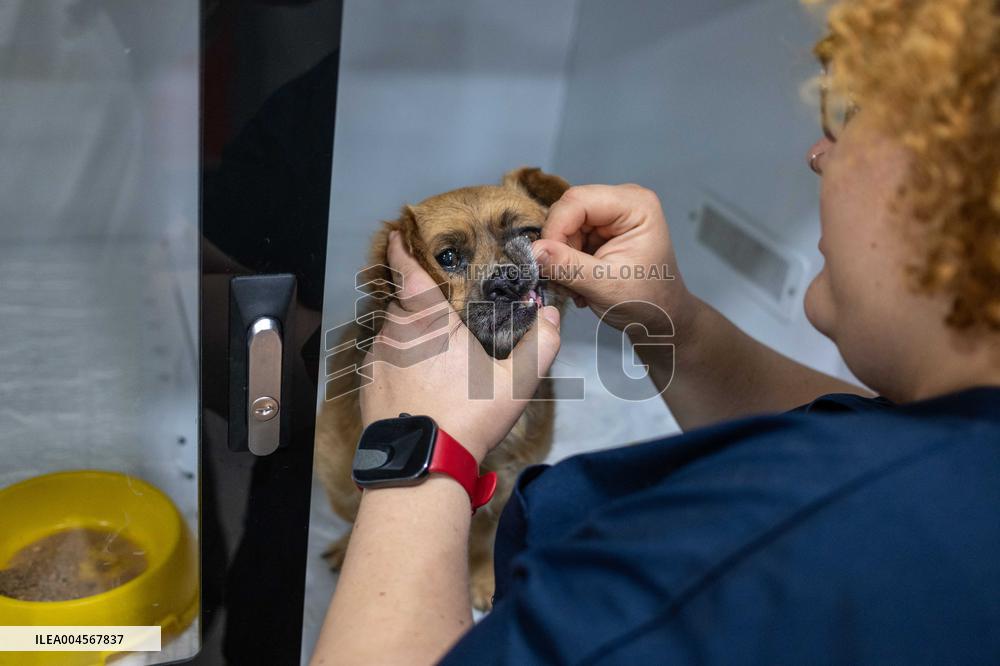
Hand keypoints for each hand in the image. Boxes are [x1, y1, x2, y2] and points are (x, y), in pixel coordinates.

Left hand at [359, 231, 561, 462]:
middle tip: (439, 309)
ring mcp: (377, 360)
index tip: (398, 233)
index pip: (409, 271)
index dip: (403, 248)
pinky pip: (382, 360)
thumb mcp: (517, 382)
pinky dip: (397, 362)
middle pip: (401, 302)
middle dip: (416, 300)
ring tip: (432, 353)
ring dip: (408, 335)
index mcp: (428, 321)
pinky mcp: (367, 385)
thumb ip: (541, 344)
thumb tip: (551, 316)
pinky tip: (418, 382)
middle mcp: (396, 333)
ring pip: (391, 333)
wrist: (422, 464)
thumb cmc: (468, 417)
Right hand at [532, 184, 693, 336]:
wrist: (662, 316)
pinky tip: (580, 279)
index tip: (545, 261)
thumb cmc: (647, 301)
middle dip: (559, 245)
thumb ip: (567, 266)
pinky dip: (567, 259)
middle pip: (568, 210)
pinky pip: (568, 236)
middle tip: (564, 278)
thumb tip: (533, 251)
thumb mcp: (604, 286)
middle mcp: (623, 200)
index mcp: (635, 205)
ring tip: (577, 285)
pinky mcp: (601, 228)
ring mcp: (611, 214)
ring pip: (564, 225)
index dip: (555, 229)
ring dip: (562, 257)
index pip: (577, 201)